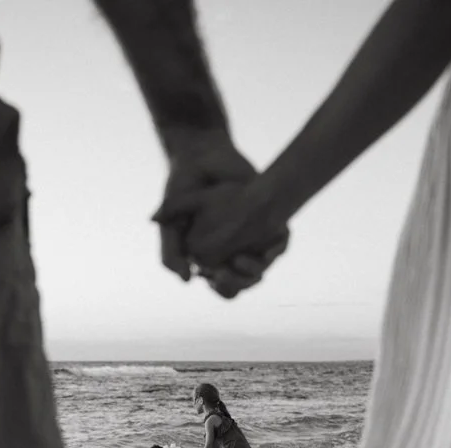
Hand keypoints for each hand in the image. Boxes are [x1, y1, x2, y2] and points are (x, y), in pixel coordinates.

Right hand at [153, 132, 287, 298]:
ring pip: (262, 268)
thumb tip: (186, 281)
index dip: (222, 287)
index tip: (213, 275)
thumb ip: (170, 253)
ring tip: (241, 258)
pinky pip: (279, 246)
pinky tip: (267, 247)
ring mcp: (253, 239)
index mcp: (213, 259)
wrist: (202, 156)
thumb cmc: (183, 192)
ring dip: (254, 270)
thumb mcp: (171, 223)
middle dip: (239, 282)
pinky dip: (275, 250)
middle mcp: (234, 252)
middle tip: (227, 271)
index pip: (223, 287)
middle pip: (244, 283)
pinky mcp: (270, 223)